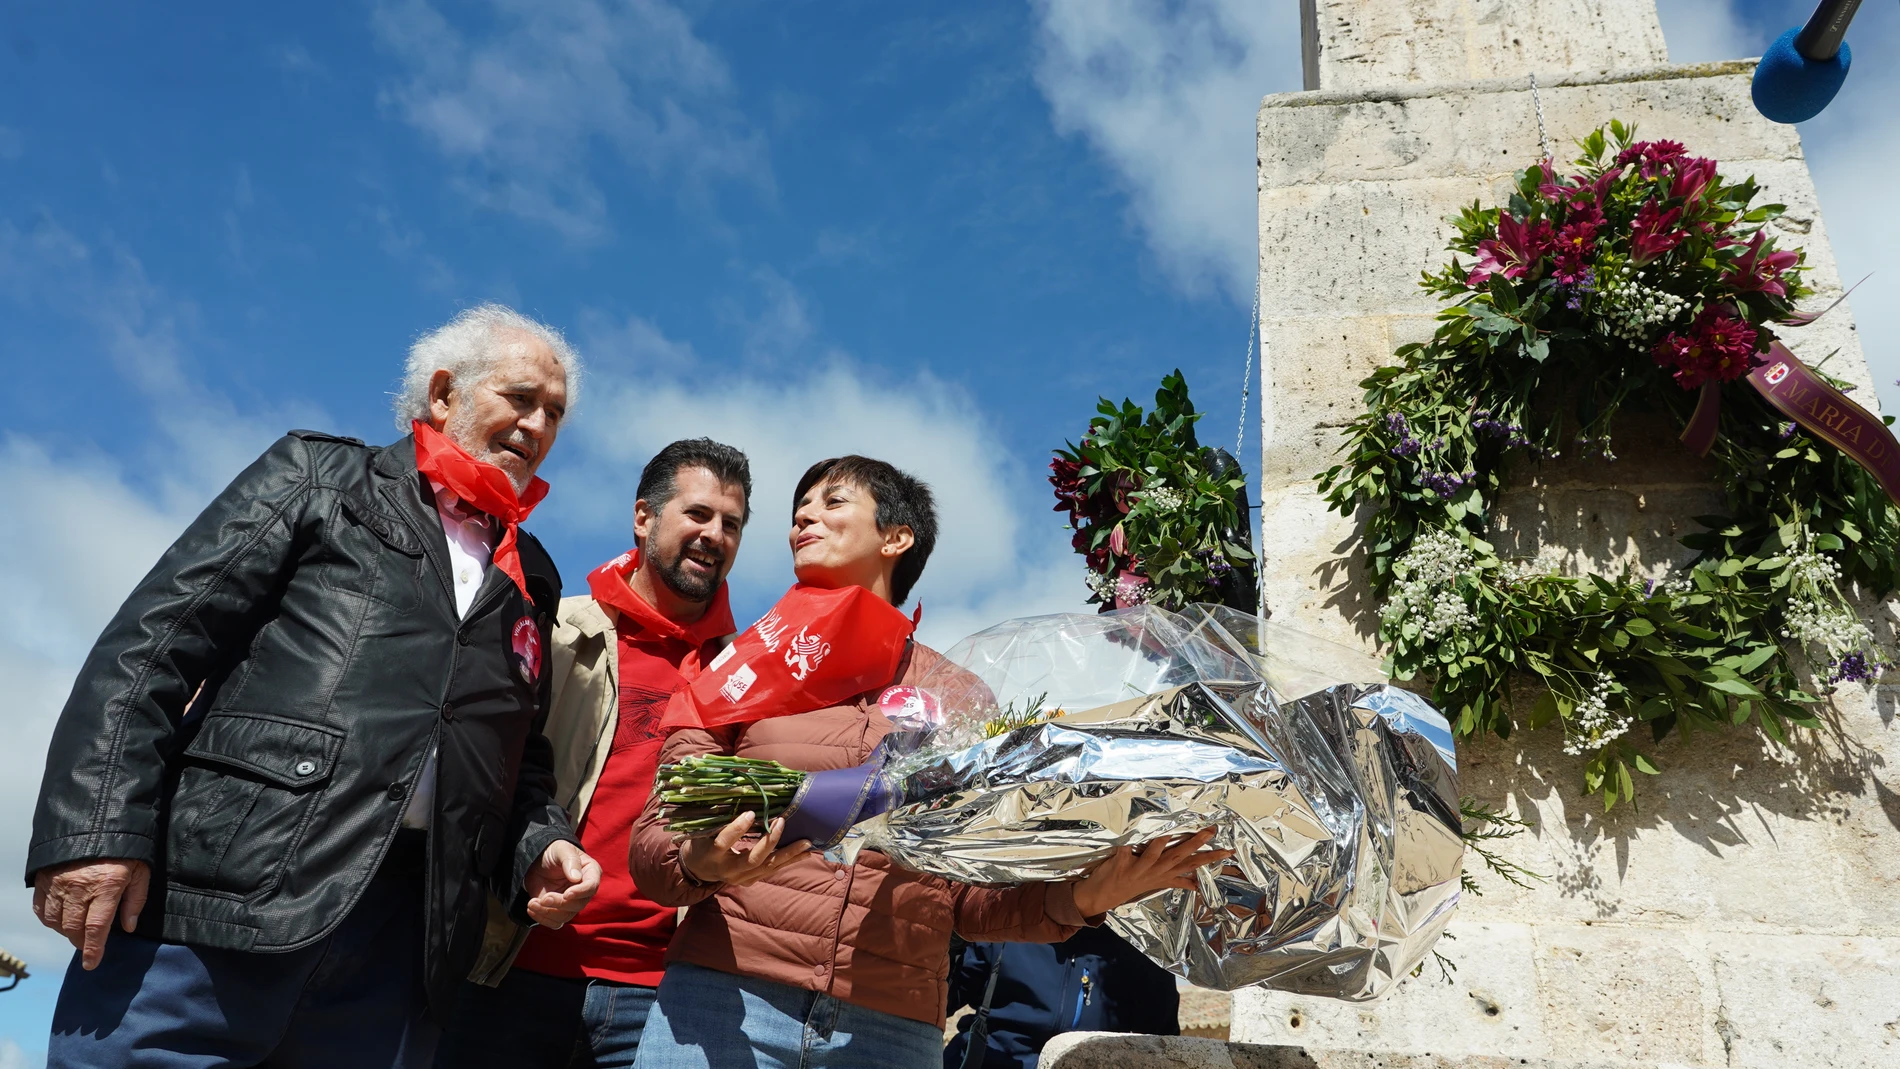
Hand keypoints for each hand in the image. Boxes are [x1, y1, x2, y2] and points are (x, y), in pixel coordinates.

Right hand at [33, 859, 149, 969]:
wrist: (97, 820)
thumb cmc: (125, 848)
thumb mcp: (140, 871)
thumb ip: (134, 900)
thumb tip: (128, 928)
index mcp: (106, 885)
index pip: (96, 928)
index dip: (94, 950)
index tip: (92, 964)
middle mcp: (79, 886)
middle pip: (73, 928)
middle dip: (81, 942)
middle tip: (89, 944)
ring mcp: (58, 882)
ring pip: (55, 921)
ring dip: (65, 931)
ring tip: (77, 930)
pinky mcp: (44, 878)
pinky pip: (42, 908)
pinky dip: (50, 919)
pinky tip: (60, 919)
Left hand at [524, 841, 600, 928]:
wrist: (537, 861)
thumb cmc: (553, 852)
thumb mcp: (561, 850)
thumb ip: (570, 861)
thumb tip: (576, 878)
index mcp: (590, 873)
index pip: (591, 887)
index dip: (580, 892)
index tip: (566, 894)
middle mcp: (583, 891)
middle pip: (578, 905)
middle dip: (560, 903)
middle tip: (544, 898)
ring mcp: (570, 902)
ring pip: (565, 916)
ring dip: (548, 912)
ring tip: (532, 903)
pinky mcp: (557, 910)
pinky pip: (554, 922)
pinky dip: (542, 918)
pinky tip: (531, 907)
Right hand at [677, 811, 809, 887]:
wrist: (700, 869)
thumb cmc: (703, 843)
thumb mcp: (704, 831)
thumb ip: (720, 820)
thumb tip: (739, 794)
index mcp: (712, 855)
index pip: (724, 842)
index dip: (737, 829)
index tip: (750, 813)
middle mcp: (728, 870)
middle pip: (752, 859)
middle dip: (770, 842)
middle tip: (782, 822)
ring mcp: (741, 878)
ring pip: (768, 867)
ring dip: (789, 854)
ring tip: (807, 843)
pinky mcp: (751, 881)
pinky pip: (772, 870)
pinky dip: (789, 861)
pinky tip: (804, 853)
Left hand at [1071, 828, 1232, 917]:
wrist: (1101, 896)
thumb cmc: (1131, 885)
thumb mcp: (1157, 883)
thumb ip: (1177, 881)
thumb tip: (1196, 884)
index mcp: (1165, 873)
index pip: (1192, 864)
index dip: (1211, 858)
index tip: (1228, 850)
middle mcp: (1154, 871)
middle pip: (1178, 856)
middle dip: (1194, 844)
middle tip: (1210, 831)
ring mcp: (1138, 868)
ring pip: (1153, 855)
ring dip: (1162, 845)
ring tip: (1170, 832)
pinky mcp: (1120, 864)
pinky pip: (1125, 854)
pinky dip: (1127, 849)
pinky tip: (1130, 842)